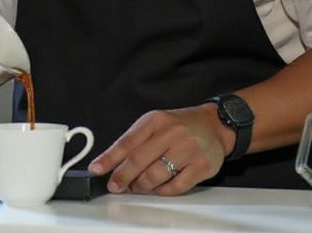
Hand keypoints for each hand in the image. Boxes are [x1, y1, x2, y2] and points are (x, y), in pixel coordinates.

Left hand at [87, 104, 227, 195]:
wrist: (215, 125)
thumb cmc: (180, 126)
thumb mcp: (155, 124)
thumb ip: (135, 140)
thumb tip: (111, 162)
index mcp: (156, 120)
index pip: (127, 141)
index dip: (109, 158)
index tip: (96, 169)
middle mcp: (172, 133)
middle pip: (139, 160)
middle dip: (123, 177)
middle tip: (115, 185)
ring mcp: (188, 150)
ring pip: (155, 176)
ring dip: (142, 185)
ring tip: (138, 186)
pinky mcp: (201, 166)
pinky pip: (175, 186)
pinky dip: (163, 191)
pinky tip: (159, 187)